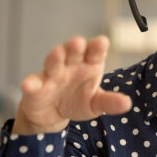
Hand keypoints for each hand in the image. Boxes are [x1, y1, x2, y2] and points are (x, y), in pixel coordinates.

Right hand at [12, 36, 131, 134]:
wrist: (53, 114)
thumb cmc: (78, 101)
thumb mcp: (96, 104)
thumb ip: (110, 102)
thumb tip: (127, 104)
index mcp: (89, 65)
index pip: (95, 53)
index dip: (98, 47)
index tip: (102, 42)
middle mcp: (71, 65)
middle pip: (73, 52)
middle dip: (75, 46)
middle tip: (78, 42)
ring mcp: (52, 74)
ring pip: (53, 62)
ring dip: (55, 57)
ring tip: (57, 52)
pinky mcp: (35, 87)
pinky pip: (32, 84)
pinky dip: (30, 84)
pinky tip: (28, 85)